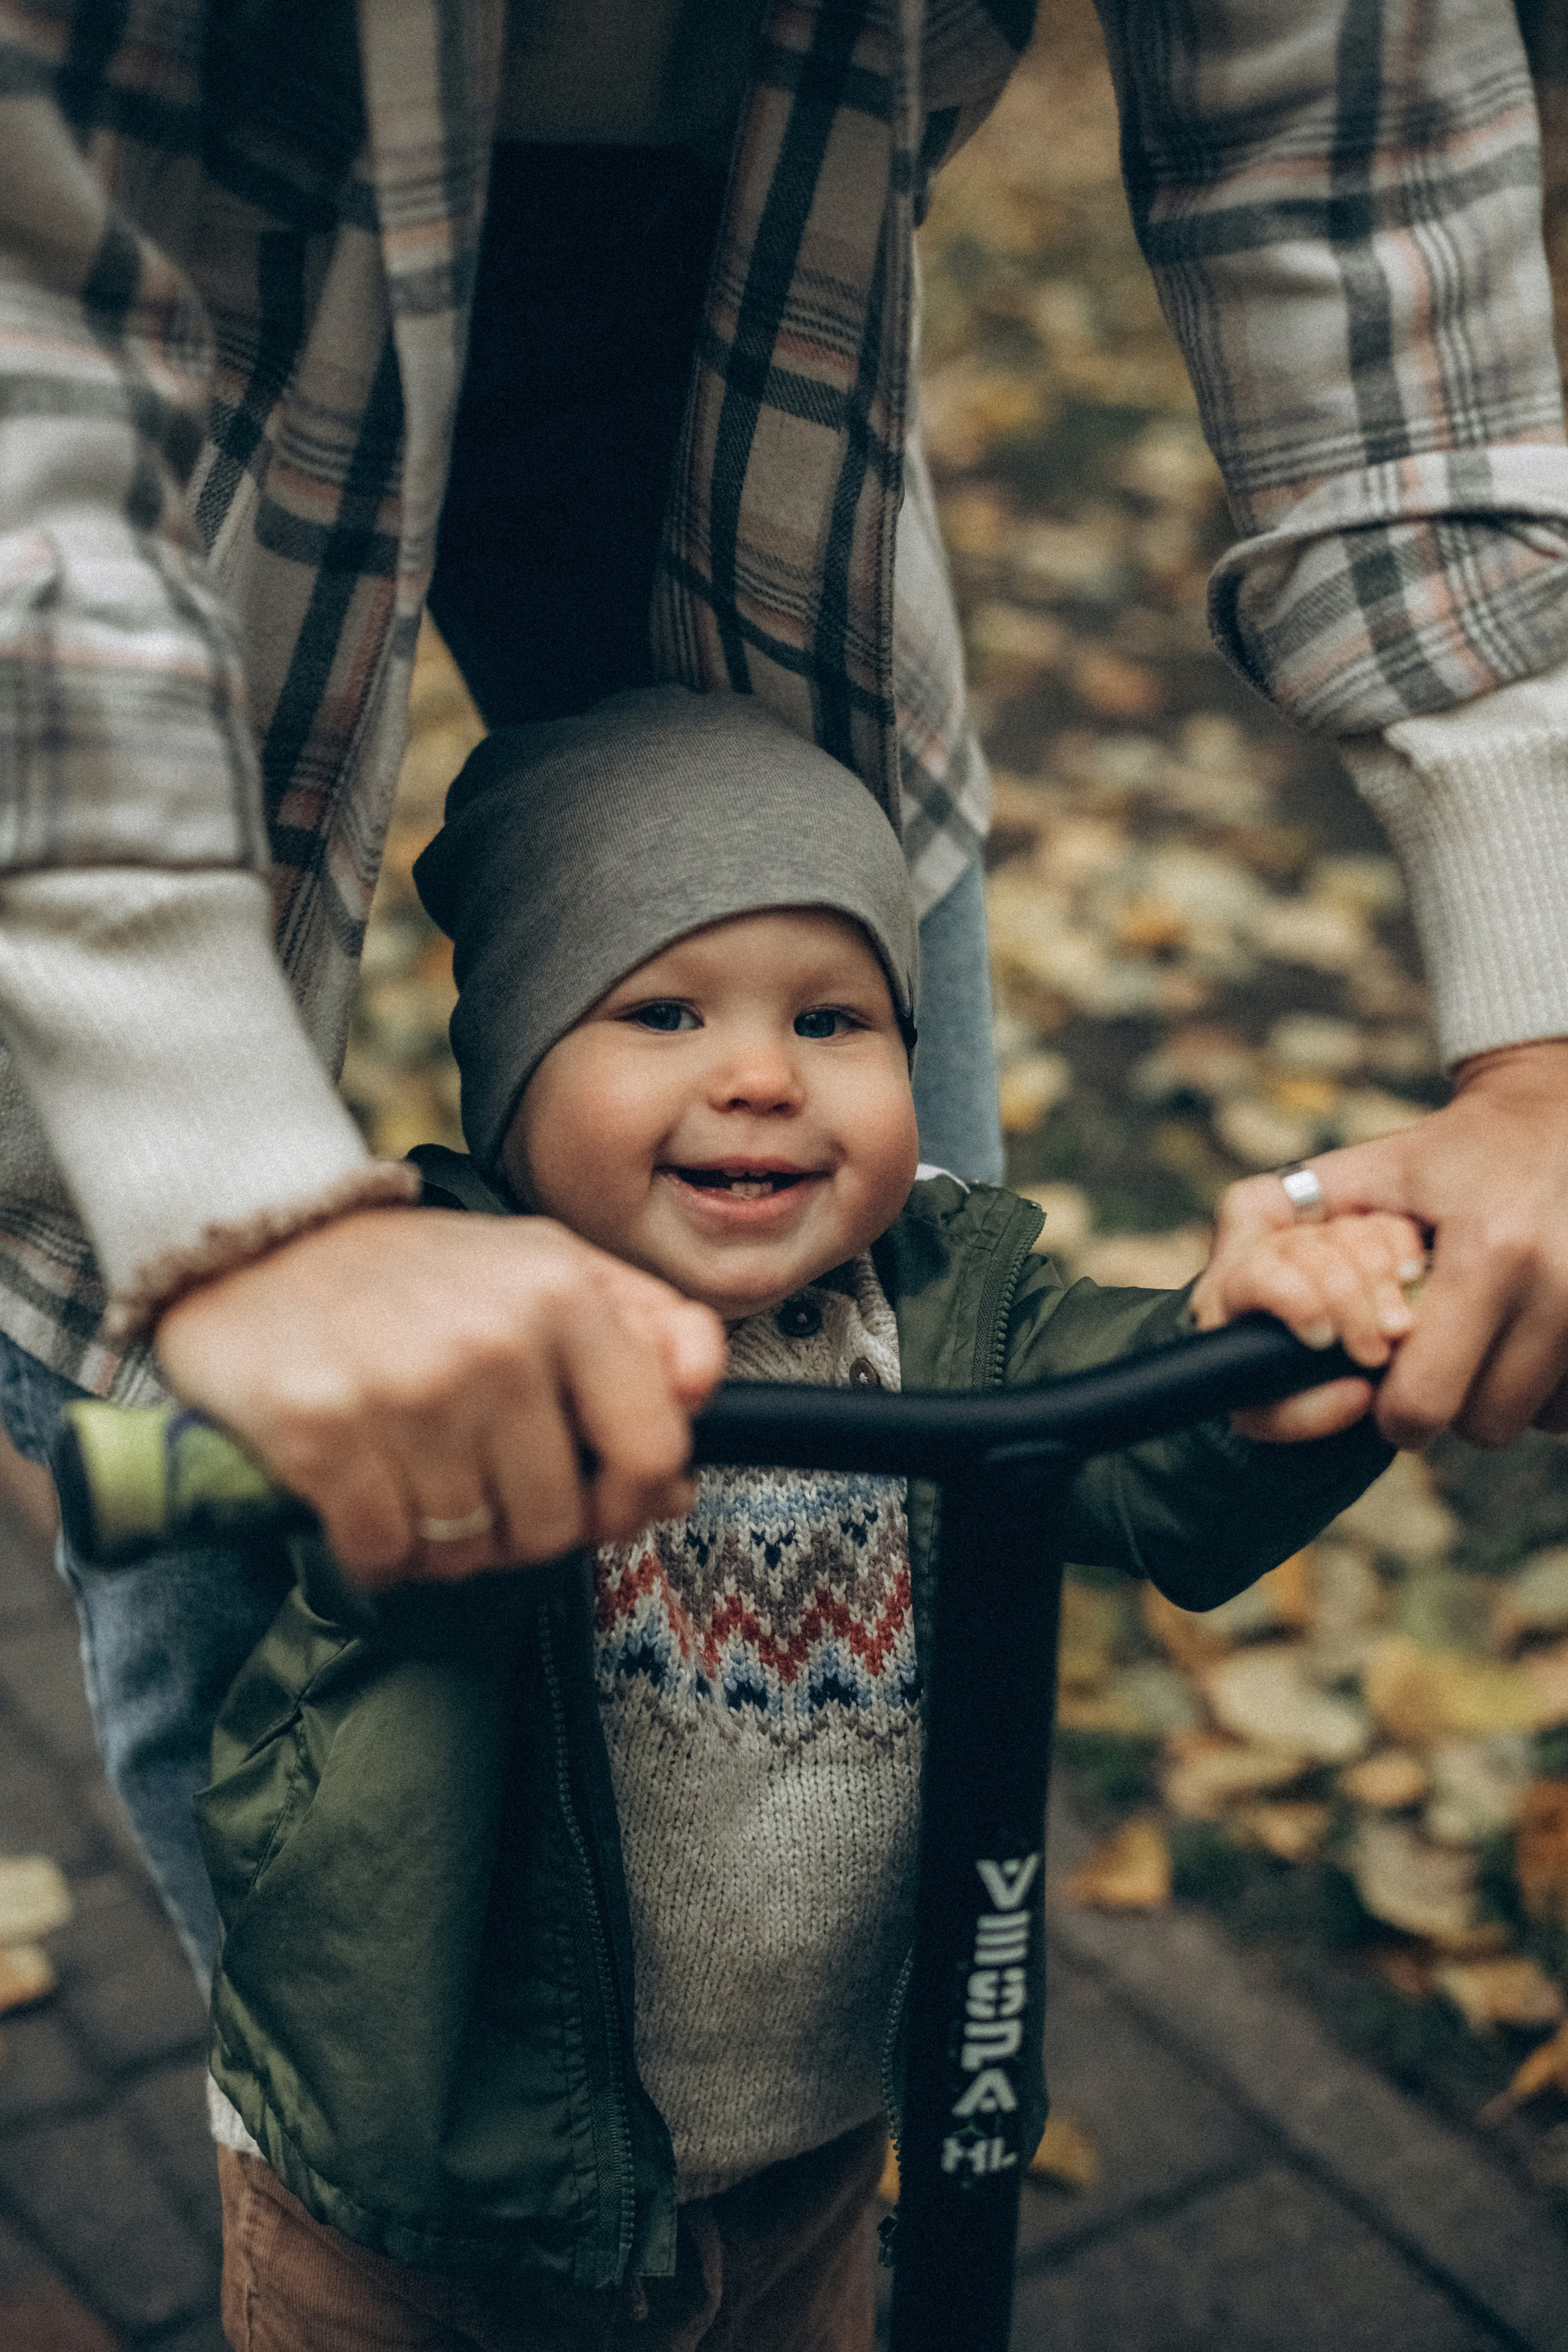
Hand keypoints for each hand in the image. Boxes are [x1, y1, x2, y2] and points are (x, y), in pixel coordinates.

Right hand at [155, 1208, 726, 1585]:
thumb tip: (703, 1400)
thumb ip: (648, 1326)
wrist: (257, 1238)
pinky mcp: (322, 1434)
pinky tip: (369, 1493)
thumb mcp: (548, 1267)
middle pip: (557, 1520)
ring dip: (448, 1539)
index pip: (653, 1446)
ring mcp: (407, 1390)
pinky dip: (380, 1548)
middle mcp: (495, 1341)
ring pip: (470, 1548)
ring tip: (422, 1478)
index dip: (634, 1497)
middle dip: (526, 1526)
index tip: (604, 1499)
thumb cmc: (417, 1271)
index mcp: (565, 1293)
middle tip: (487, 1485)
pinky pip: (385, 1554)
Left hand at [1189, 1209, 1425, 1442]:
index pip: (1258, 1274)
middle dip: (1349, 1302)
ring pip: (1353, 1234)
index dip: (1295, 1300)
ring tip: (1397, 1329)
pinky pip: (1387, 1225)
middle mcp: (1270, 1250)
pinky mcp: (1361, 1225)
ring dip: (1381, 1283)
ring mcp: (1316, 1232)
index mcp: (1232, 1287)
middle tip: (1375, 1351)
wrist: (1301, 1370)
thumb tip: (1359, 1394)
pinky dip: (1403, 1252)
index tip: (1324, 1338)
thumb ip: (1302, 1413)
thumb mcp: (1271, 1412)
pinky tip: (1410, 1280)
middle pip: (1311, 1252)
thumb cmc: (1274, 1388)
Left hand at [1198, 1040, 1567, 1448]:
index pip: (1424, 1400)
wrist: (1553, 1114)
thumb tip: (1218, 1296)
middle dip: (1443, 1405)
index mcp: (1487, 1254)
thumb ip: (1278, 1219)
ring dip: (1495, 1397)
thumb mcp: (1361, 1171)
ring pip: (1530, 1422)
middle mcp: (1556, 1286)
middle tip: (1425, 1357)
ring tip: (1475, 1338)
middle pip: (1481, 1425)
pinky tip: (1520, 1338)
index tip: (1380, 1374)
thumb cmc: (1443, 1152)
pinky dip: (1542, 1390)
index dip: (1390, 1407)